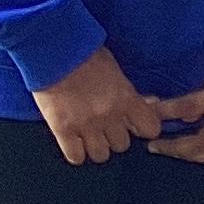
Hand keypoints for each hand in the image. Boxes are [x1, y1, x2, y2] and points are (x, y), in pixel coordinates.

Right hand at [32, 47, 161, 166]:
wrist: (53, 47)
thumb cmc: (83, 52)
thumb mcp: (114, 68)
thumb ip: (129, 91)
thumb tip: (148, 102)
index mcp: (125, 98)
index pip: (150, 128)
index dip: (143, 128)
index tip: (135, 125)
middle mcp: (108, 115)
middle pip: (122, 145)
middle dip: (114, 136)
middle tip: (105, 126)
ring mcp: (85, 125)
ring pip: (101, 155)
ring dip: (96, 146)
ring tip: (88, 135)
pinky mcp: (62, 129)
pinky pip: (76, 157)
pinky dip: (76, 152)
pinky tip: (73, 141)